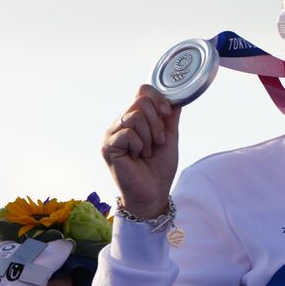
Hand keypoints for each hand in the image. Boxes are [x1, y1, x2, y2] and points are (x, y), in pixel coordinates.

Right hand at [102, 84, 180, 217]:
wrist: (153, 194)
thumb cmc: (159, 169)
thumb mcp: (169, 137)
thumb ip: (170, 117)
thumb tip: (177, 97)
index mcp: (133, 118)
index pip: (142, 91)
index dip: (158, 99)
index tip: (167, 114)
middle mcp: (120, 123)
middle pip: (140, 101)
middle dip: (157, 122)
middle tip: (157, 142)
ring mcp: (112, 134)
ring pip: (135, 116)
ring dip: (149, 136)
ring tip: (146, 152)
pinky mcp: (108, 146)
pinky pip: (128, 132)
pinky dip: (139, 145)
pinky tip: (137, 157)